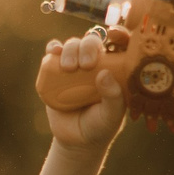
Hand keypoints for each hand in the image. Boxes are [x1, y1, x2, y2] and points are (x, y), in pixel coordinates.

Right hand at [37, 31, 126, 149]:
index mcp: (116, 68)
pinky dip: (52, 49)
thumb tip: (104, 74)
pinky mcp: (56, 71)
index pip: (120, 44)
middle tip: (86, 65)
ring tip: (69, 68)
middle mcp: (97, 62)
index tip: (113, 36)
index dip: (119, 34)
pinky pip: (53, 53)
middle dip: (89, 46)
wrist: (76, 140)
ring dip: (70, 49)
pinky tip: (53, 53)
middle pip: (93, 41)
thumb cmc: (100, 126)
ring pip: (73, 44)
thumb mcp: (111, 116)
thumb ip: (113, 98)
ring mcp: (76, 65)